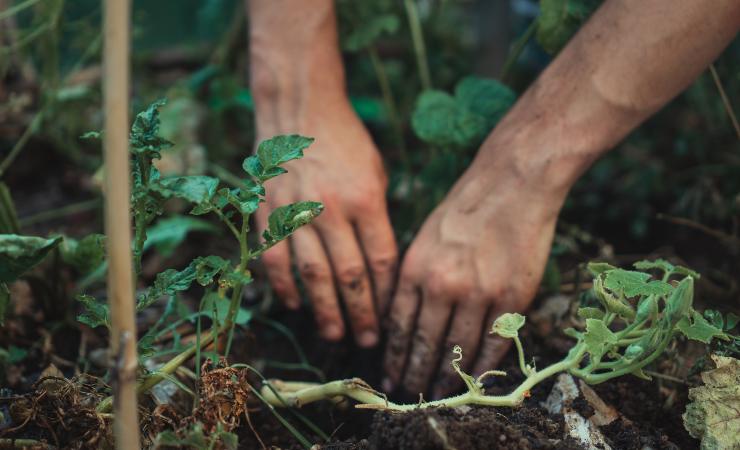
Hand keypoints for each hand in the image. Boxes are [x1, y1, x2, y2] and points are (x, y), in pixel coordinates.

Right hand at [255, 100, 397, 347]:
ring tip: (335, 335)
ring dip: (324, 310)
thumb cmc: (346, 142)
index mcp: (366, 199)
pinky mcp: (269, 212)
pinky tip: (295, 306)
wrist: (299, 110)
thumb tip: (380, 266)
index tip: (391, 317)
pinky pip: (276, 259)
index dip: (386, 294)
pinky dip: (285, 286)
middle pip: (350, 276)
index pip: (381, 260)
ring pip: (313, 275)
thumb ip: (378, 218)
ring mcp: (297, 212)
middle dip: (361, 314)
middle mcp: (332, 209)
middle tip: (368, 342)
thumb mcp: (376, 173)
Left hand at [382, 145, 563, 397]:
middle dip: (415, 374)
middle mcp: (442, 285)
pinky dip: (483, 366)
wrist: (512, 182)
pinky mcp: (511, 297)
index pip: (399, 326)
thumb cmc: (465, 207)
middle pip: (424, 344)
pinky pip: (494, 343)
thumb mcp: (424, 237)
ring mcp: (478, 293)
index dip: (394, 357)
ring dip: (447, 377)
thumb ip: (413, 278)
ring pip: (458, 350)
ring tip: (439, 394)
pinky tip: (475, 380)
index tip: (390, 376)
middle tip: (410, 395)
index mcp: (415, 268)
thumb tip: (402, 319)